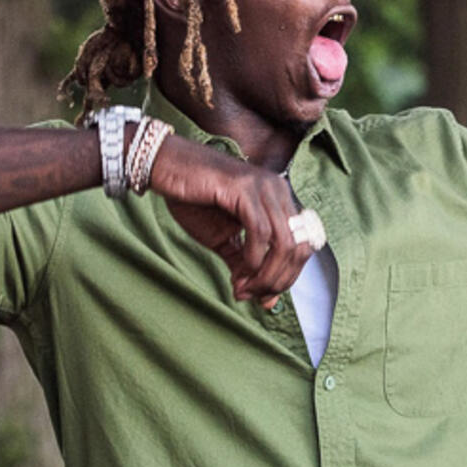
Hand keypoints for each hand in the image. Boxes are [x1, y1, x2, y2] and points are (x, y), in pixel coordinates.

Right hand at [150, 138, 314, 307]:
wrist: (165, 168)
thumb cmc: (193, 199)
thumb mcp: (222, 239)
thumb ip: (244, 263)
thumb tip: (259, 296)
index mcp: (279, 200)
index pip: (301, 246)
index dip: (287, 277)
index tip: (264, 297)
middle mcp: (278, 191)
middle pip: (298, 247)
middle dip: (277, 280)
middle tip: (254, 296)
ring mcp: (263, 187)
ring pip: (283, 243)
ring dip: (266, 275)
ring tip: (244, 289)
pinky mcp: (244, 188)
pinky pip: (259, 231)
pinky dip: (253, 258)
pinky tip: (240, 272)